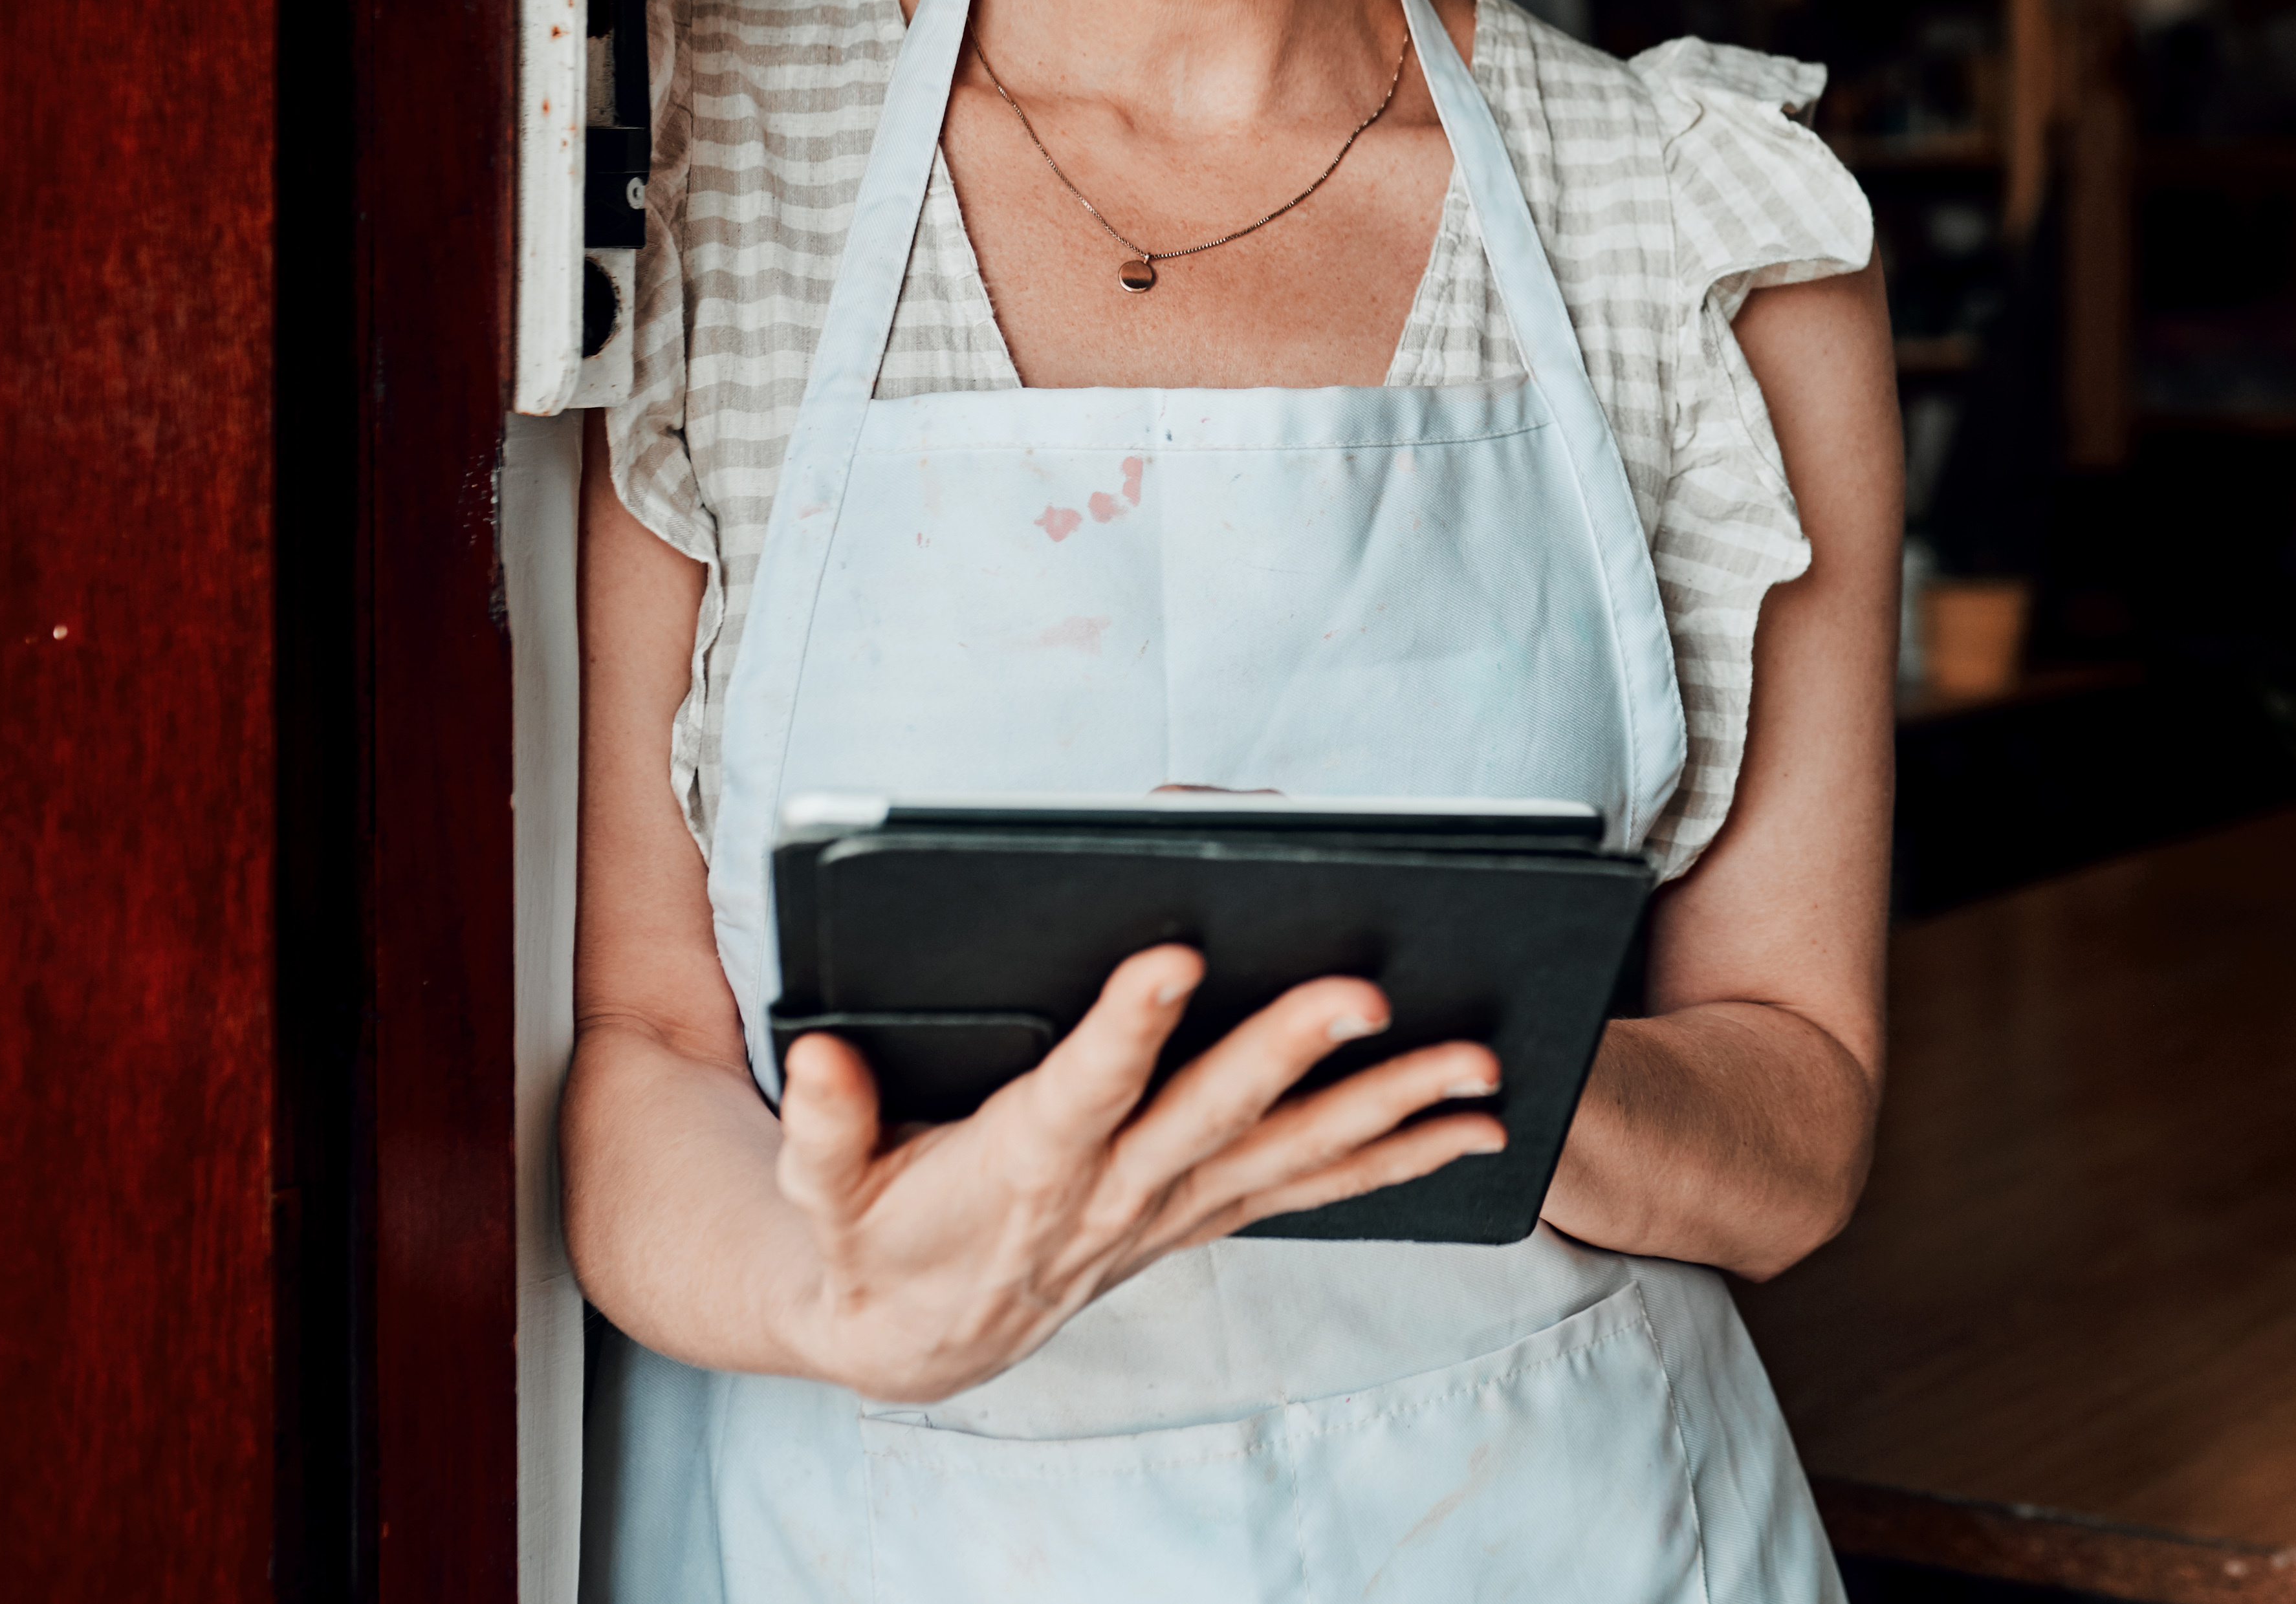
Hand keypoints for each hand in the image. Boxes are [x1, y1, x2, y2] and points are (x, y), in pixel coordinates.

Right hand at [768, 945, 1504, 1403]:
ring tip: (1478, 1065)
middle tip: (1368, 990)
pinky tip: (1475, 1129)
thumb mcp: (821, 1190)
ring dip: (1389, 1109)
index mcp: (1024, 1162)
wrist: (915, 1337)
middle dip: (1293, 1050)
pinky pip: (1317, 1188)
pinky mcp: (1206, 1213)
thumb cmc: (868, 1234)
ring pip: (1297, 1152)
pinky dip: (1399, 1159)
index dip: (1126, 1029)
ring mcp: (1174, 1206)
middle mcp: (1117, 1188)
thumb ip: (820, 1126)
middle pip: (1217, 1112)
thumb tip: (818, 1056)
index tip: (1174, 957)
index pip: (1085, 1088)